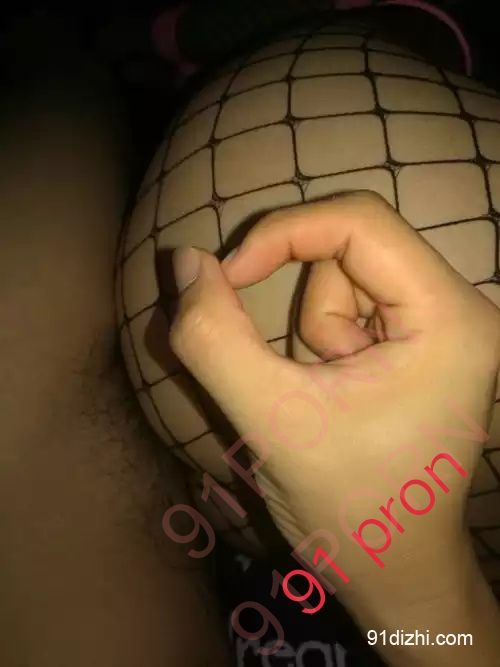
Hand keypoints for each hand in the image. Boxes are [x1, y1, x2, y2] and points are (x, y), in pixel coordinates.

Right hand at [169, 192, 499, 663]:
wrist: (393, 571)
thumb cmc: (348, 509)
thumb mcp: (270, 422)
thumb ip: (213, 337)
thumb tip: (184, 259)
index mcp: (448, 320)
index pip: (360, 222)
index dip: (281, 234)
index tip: (224, 278)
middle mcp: (459, 309)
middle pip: (351, 248)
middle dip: (304, 311)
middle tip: (299, 376)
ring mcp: (442, 324)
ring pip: (344, 278)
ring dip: (312, 333)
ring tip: (326, 397)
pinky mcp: (421, 339)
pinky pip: (350, 305)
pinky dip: (321, 342)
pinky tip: (336, 394)